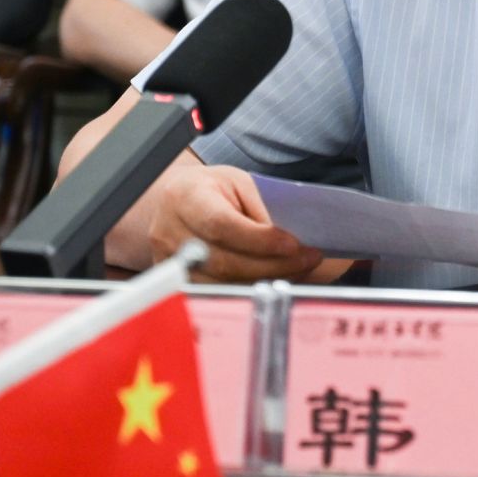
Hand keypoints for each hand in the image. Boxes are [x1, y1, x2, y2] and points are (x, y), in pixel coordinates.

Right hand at [145, 163, 323, 282]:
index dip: (260, 240)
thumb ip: (261, 210)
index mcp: (185, 197)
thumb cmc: (211, 189)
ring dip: (266, 280)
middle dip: (272, 265)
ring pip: (223, 283)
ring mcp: (169, 261)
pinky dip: (250, 288)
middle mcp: (170, 232)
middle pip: (224, 261)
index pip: (222, 225)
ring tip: (297, 269)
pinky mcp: (178, 280)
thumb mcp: (239, 184)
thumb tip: (293, 242)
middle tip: (307, 260)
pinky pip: (218, 292)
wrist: (175, 201)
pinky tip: (272, 278)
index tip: (293, 245)